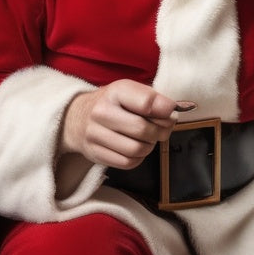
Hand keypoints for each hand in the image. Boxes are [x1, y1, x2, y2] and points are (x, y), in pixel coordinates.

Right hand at [60, 79, 179, 168]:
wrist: (77, 118)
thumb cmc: (114, 104)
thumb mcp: (131, 91)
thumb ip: (154, 99)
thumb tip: (176, 111)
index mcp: (116, 91)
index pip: (146, 102)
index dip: (166, 109)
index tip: (172, 112)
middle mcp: (102, 112)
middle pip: (143, 129)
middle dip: (161, 131)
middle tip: (165, 129)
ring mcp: (95, 135)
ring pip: (136, 149)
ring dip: (150, 146)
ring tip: (150, 138)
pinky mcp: (95, 154)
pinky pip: (127, 162)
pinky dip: (139, 158)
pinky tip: (138, 148)